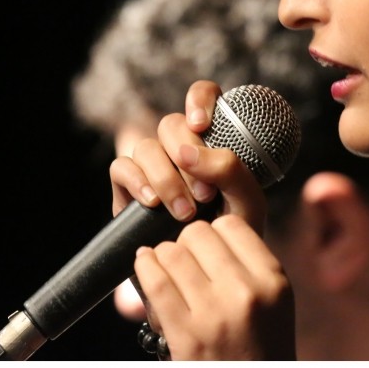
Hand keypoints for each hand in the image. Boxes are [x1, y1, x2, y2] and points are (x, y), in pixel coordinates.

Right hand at [108, 80, 265, 232]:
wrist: (211, 272)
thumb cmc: (235, 232)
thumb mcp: (248, 201)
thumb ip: (230, 170)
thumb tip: (189, 154)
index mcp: (212, 138)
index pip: (203, 95)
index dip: (199, 99)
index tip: (202, 124)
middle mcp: (179, 147)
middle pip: (170, 124)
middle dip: (186, 154)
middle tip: (205, 194)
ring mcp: (152, 167)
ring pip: (146, 146)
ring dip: (166, 177)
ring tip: (186, 213)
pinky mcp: (128, 189)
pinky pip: (120, 167)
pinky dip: (137, 181)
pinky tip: (153, 204)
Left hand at [134, 215, 295, 359]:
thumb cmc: (261, 344)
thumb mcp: (273, 299)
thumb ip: (248, 262)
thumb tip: (201, 227)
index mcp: (272, 279)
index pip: (229, 224)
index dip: (213, 231)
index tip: (206, 246)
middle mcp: (246, 293)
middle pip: (197, 233)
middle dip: (185, 242)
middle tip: (185, 261)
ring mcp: (213, 314)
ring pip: (172, 253)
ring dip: (162, 256)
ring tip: (166, 268)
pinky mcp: (185, 335)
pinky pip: (155, 282)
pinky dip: (144, 268)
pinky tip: (146, 267)